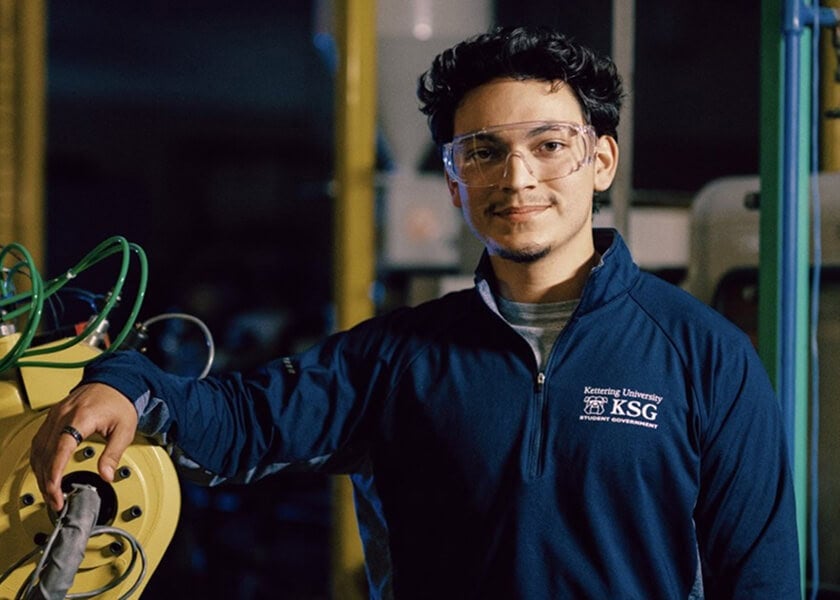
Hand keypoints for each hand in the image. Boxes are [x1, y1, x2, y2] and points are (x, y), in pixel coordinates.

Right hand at [30, 382, 137, 511]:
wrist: (115, 381)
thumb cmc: (120, 402)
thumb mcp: (125, 429)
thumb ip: (113, 454)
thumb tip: (107, 475)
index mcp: (81, 418)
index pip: (60, 450)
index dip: (54, 474)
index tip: (55, 491)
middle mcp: (63, 415)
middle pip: (45, 453)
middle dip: (47, 481)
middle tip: (56, 500)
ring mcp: (55, 415)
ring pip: (37, 449)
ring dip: (40, 473)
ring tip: (50, 492)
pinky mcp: (53, 416)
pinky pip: (39, 440)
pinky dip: (39, 459)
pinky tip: (44, 471)